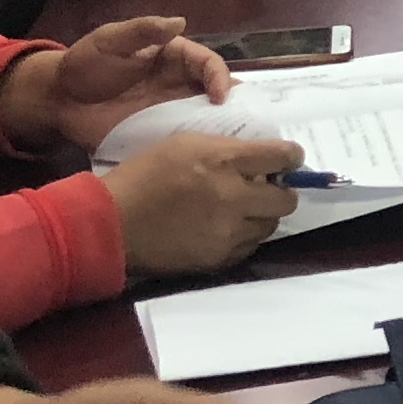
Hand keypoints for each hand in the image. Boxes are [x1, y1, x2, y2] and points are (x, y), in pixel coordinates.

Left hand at [0, 15, 235, 156]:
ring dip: (220, 129)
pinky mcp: (155, 135)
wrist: (57, 101)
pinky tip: (206, 161)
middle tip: (247, 124)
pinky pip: (181, 142)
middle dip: (233, 106)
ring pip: (204, 119)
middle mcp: (177, 84)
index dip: (219, 77)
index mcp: (172, 56)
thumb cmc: (85, 64)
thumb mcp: (109, 40)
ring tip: (234, 145)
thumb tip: (180, 21)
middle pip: (214, 93)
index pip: (207, 63)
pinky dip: (195, 149)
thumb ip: (142, 30)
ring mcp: (168, 112)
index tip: (220, 97)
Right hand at [95, 134, 304, 276]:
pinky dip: (243, 235)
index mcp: (222, 162)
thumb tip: (260, 161)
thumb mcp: (185, 143)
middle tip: (265, 186)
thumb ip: (227, 150)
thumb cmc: (145, 175)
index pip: (282, 156)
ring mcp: (227, 233)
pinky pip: (248, 246)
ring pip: (269, 225)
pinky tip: (223, 227)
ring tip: (240, 207)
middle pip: (286, 199)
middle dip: (280, 190)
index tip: (288, 159)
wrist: (111, 224)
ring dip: (261, 214)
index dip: (291, 156)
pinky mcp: (218, 260)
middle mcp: (232, 198)